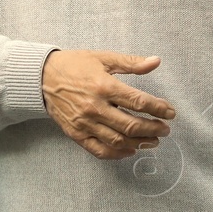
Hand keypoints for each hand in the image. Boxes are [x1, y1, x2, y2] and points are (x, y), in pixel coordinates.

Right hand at [39, 49, 175, 160]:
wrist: (42, 77)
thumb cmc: (75, 65)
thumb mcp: (103, 58)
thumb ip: (131, 63)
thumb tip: (156, 61)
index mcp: (104, 86)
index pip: (138, 101)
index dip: (159, 109)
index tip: (170, 112)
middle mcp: (95, 107)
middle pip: (131, 125)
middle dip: (153, 129)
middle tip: (165, 129)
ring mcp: (85, 123)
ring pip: (118, 140)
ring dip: (139, 143)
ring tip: (152, 141)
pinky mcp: (76, 134)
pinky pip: (99, 150)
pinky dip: (117, 153)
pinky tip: (129, 150)